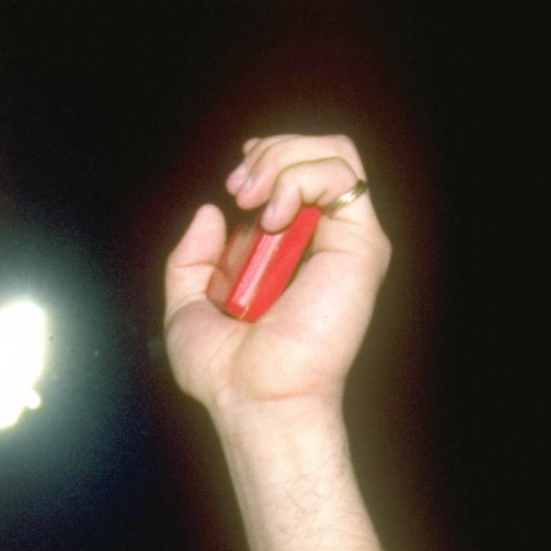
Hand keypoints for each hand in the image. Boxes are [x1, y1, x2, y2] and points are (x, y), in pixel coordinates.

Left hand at [162, 133, 390, 419]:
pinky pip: (342, 176)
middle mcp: (322, 241)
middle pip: (317, 150)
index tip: (233, 187)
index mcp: (290, 250)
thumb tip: (211, 212)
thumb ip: (192, 257)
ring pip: (335, 152)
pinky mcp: (362, 246)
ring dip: (284, 160)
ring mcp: (346, 241)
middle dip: (270, 153)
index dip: (265, 159)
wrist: (254, 399)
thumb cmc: (228, 372)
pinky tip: (272, 215)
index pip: (295, 170)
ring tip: (254, 197)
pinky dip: (299, 178)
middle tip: (240, 189)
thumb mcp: (188, 304)